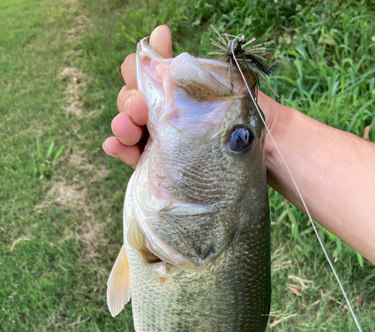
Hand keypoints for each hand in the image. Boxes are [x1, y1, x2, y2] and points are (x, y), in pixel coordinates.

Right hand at [102, 25, 287, 170]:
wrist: (265, 154)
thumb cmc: (243, 117)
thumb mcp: (217, 86)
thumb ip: (185, 68)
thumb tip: (158, 33)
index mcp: (175, 91)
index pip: (145, 74)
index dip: (140, 67)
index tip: (149, 65)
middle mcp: (164, 113)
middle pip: (132, 99)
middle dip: (131, 98)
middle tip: (141, 106)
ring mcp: (159, 141)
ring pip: (128, 127)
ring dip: (122, 122)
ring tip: (128, 126)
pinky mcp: (157, 167)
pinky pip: (131, 156)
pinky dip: (119, 149)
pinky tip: (114, 145)